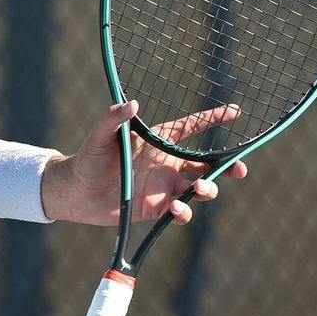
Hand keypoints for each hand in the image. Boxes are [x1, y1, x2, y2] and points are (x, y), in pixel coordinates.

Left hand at [41, 99, 248, 226]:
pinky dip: (183, 212)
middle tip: (240, 169)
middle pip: (206, 164)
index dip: (213, 118)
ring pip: (198, 189)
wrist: (76, 191)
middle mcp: (166, 164)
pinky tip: (175, 209)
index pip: (191, 127)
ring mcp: (163, 187)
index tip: (236, 111)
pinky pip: (179, 212)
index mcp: (157, 141)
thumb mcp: (99, 136)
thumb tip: (129, 103)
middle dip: (227, 166)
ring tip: (200, 188)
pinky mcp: (156, 208)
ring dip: (206, 190)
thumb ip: (112, 119)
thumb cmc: (88, 157)